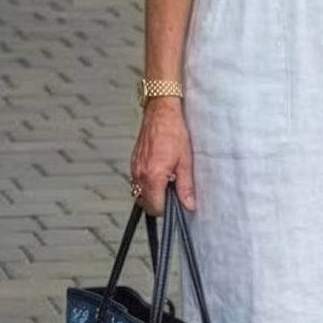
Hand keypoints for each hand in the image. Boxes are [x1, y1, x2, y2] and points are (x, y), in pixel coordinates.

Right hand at [130, 99, 196, 214]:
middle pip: (144, 203)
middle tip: (172, 191)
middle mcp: (140, 174)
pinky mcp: (133, 163)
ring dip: (152, 193)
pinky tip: (159, 173)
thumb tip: (188, 204)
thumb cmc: (173, 132)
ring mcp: (134, 168)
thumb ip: (185, 186)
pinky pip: (137, 181)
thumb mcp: (186, 161)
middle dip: (158, 203)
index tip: (175, 203)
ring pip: (139, 193)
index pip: (155, 207)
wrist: (161, 113)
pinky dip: (147, 183)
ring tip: (166, 180)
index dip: (167, 209)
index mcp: (153, 176)